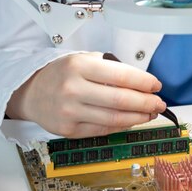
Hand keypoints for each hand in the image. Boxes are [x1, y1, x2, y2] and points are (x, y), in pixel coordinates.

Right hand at [6, 52, 165, 137]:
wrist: (32, 92)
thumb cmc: (62, 74)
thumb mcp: (83, 60)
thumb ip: (110, 69)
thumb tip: (142, 84)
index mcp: (79, 66)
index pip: (121, 75)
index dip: (144, 82)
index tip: (156, 85)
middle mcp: (73, 89)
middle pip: (120, 100)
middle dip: (146, 102)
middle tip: (159, 103)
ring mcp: (70, 112)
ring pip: (114, 118)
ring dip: (138, 117)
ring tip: (150, 113)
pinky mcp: (69, 130)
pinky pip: (103, 129)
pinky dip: (121, 125)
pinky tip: (131, 120)